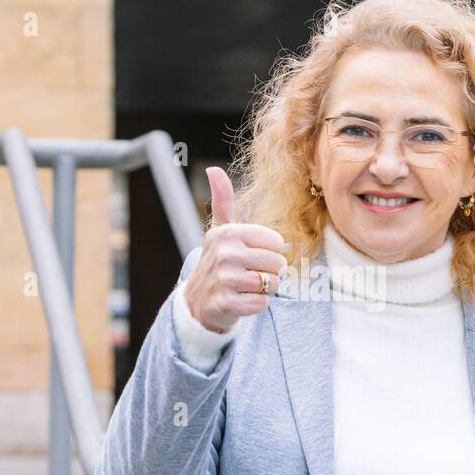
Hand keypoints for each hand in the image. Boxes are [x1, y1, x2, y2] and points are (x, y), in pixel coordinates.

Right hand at [183, 166, 288, 333]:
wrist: (197, 301)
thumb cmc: (217, 261)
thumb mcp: (219, 230)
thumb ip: (222, 200)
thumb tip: (213, 169)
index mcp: (228, 233)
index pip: (276, 241)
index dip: (270, 251)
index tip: (252, 255)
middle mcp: (224, 254)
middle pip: (277, 263)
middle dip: (270, 272)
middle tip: (250, 274)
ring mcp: (224, 279)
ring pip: (271, 284)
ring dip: (264, 289)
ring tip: (246, 287)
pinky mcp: (226, 303)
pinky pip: (261, 303)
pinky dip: (257, 305)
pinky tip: (241, 300)